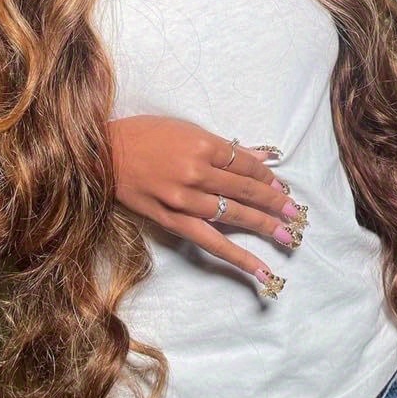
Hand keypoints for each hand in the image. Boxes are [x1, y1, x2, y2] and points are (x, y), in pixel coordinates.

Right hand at [109, 115, 307, 296]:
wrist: (100, 154)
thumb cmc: (144, 135)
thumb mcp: (187, 130)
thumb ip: (225, 147)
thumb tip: (261, 156)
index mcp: (203, 145)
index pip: (246, 165)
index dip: (267, 178)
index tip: (281, 187)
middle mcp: (197, 172)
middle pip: (246, 190)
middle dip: (275, 203)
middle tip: (296, 215)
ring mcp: (184, 199)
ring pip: (234, 215)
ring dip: (264, 226)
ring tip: (287, 236)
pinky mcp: (171, 220)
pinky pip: (211, 241)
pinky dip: (237, 256)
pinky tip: (259, 268)